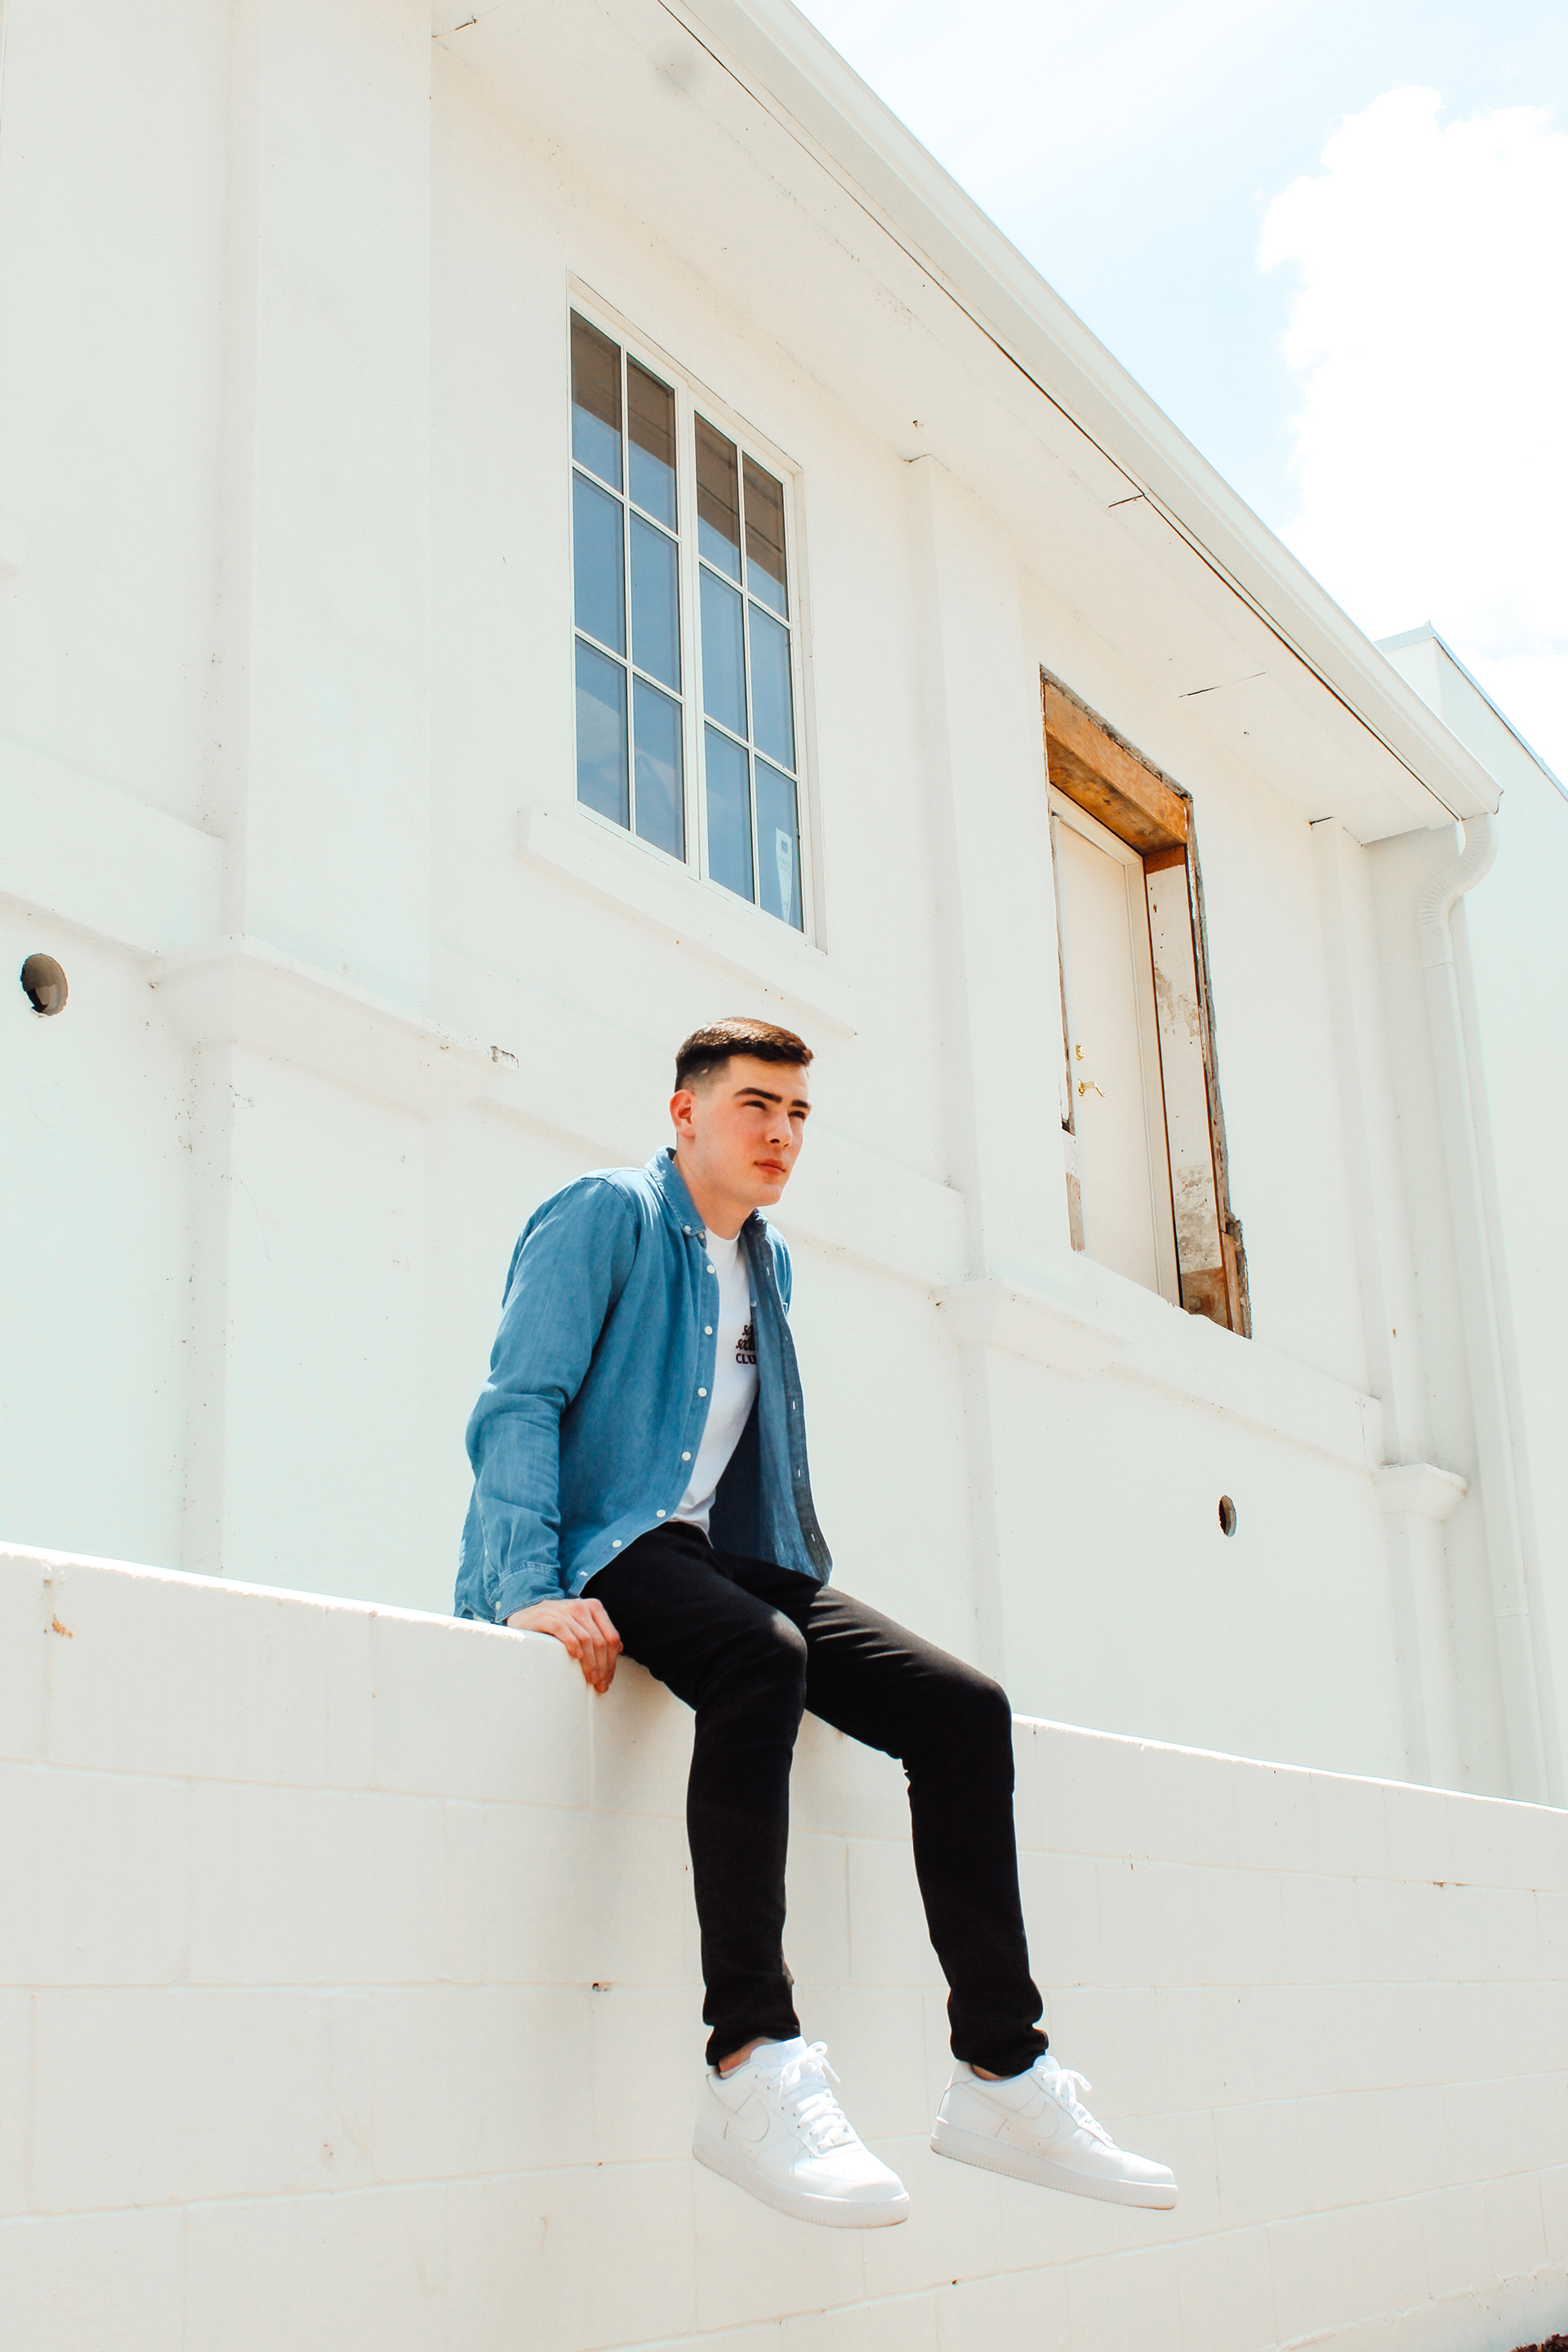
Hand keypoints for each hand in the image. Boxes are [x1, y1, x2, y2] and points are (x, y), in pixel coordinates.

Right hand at [506, 1596, 621, 1692]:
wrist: (526, 1616)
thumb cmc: (557, 1626)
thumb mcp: (580, 1626)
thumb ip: (599, 1633)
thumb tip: (620, 1648)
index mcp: (594, 1608)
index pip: (611, 1637)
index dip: (612, 1661)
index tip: (608, 1679)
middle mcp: (581, 1606)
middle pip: (600, 1641)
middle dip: (603, 1666)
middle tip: (600, 1685)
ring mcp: (563, 1609)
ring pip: (585, 1639)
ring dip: (590, 1663)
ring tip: (590, 1679)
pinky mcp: (545, 1616)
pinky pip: (563, 1629)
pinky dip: (572, 1644)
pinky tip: (576, 1657)